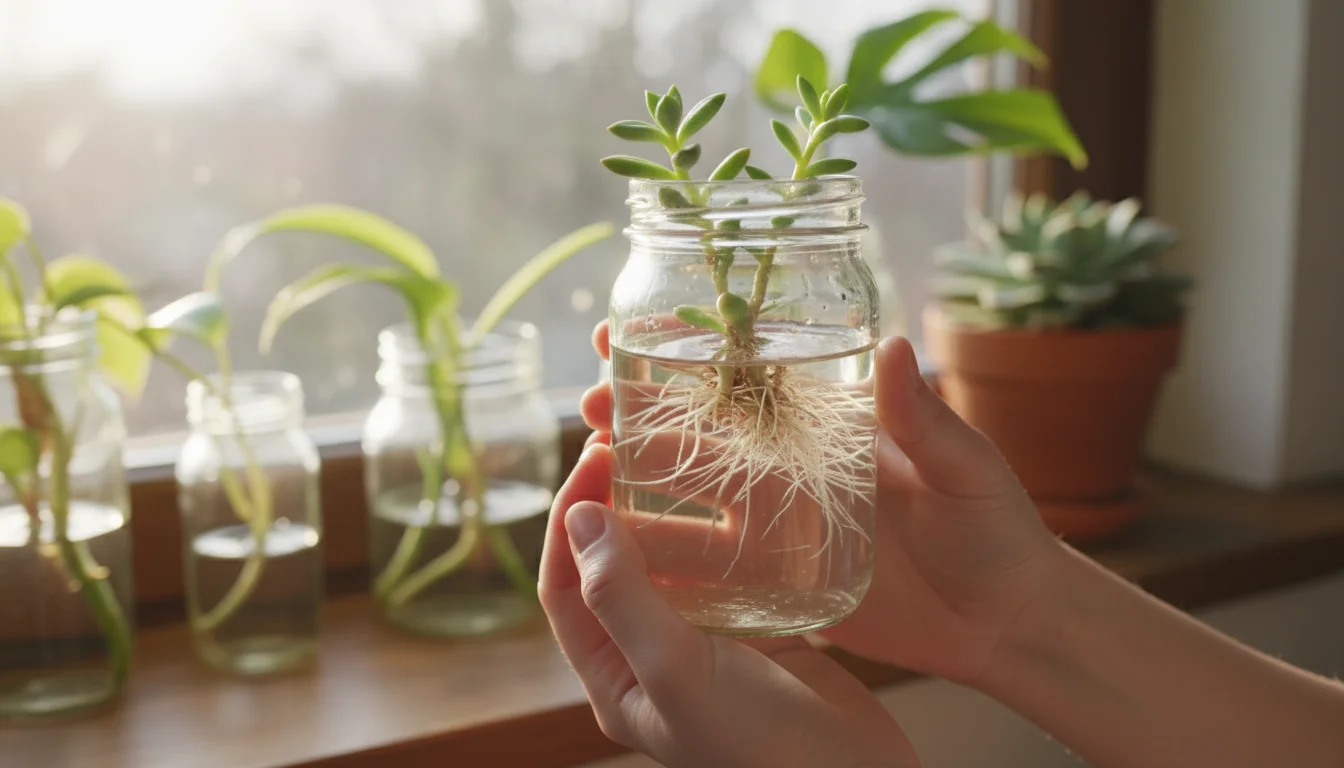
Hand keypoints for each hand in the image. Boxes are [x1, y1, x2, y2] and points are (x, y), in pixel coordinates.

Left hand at [539, 445, 919, 767]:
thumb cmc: (760, 744)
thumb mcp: (676, 671)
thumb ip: (622, 597)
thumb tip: (579, 518)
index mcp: (612, 678)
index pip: (564, 586)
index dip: (569, 519)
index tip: (594, 457)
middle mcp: (649, 661)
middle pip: (612, 567)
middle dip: (612, 503)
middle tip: (628, 441)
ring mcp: (704, 647)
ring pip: (669, 564)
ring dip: (666, 511)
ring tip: (675, 455)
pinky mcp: (756, 635)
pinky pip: (723, 573)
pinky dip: (722, 533)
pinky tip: (734, 496)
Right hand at [581, 322, 1062, 685]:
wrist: (1005, 623)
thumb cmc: (997, 532)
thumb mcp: (967, 469)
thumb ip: (926, 419)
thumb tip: (892, 342)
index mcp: (834, 423)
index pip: (750, 374)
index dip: (693, 349)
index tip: (632, 328)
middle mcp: (796, 465)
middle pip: (703, 428)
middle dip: (642, 409)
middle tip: (588, 401)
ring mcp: (783, 522)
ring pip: (695, 489)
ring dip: (640, 473)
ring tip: (590, 461)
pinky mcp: (780, 578)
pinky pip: (713, 560)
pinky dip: (666, 548)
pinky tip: (619, 541)